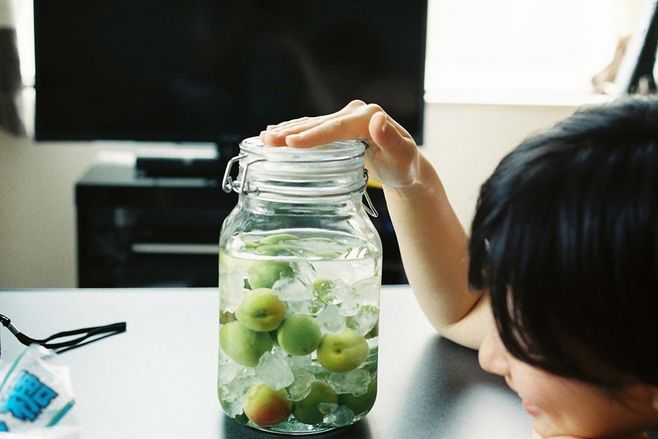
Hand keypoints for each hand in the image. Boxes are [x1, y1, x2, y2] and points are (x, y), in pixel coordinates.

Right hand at [260, 100, 419, 188]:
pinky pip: (314, 128)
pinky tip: (275, 132)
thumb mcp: (403, 156)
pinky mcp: (339, 127)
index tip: (291, 144)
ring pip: (312, 124)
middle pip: (319, 124)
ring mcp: (345, 118)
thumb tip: (378, 119)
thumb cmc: (404, 166)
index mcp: (367, 117)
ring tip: (263, 138)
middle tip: (265, 141)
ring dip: (287, 131)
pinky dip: (294, 130)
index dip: (313, 136)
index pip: (336, 128)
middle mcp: (355, 112)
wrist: (404, 166)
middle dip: (291, 132)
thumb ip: (392, 140)